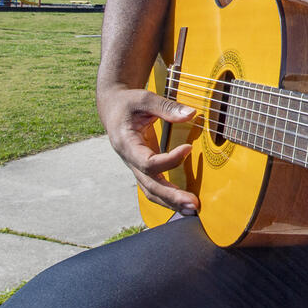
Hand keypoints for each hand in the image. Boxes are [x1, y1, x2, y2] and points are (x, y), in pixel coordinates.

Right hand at [97, 85, 201, 214]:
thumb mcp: (144, 98)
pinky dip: (169, 196)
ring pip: (151, 191)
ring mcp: (136, 166)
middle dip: (172, 197)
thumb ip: (166, 107)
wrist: (113, 108)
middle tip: (193, 204)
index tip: (188, 148)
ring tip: (193, 209)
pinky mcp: (144, 167)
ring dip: (172, 202)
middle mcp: (130, 160)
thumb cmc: (127, 102)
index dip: (169, 160)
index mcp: (126, 144)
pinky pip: (155, 186)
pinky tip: (185, 202)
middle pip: (150, 185)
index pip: (147, 162)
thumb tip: (191, 114)